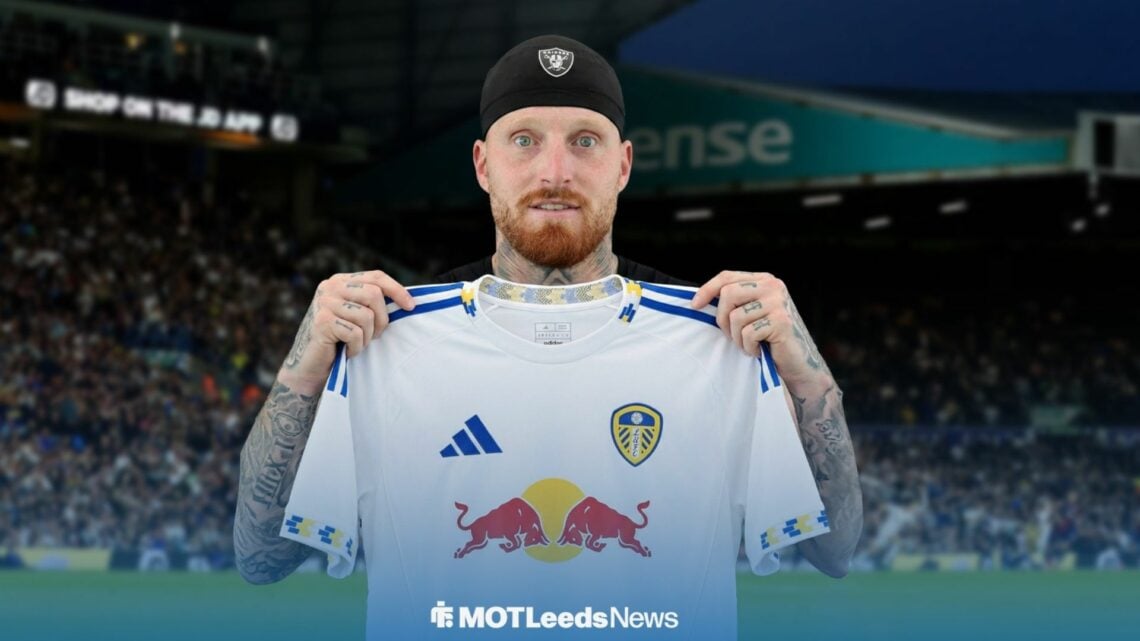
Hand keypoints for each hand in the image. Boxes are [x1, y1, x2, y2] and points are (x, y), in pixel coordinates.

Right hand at [278, 270, 413, 393]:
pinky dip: (356, 347)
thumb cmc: (340, 342)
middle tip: (374, 336)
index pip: (376, 277)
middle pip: (374, 294)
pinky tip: (346, 351)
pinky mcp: (322, 321)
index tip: (411, 306)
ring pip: (366, 316)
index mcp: (341, 281)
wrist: (311, 367)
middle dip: (381, 320)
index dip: (397, 290)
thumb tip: (407, 300)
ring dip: (367, 337)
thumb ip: (372, 303)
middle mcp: (330, 287)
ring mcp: (324, 303)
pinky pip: (355, 333)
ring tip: (355, 344)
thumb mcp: (357, 316)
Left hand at [690, 270, 829, 391]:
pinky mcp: (781, 321)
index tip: (695, 305)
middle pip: (728, 294)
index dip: (707, 289)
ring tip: (749, 345)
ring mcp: (778, 302)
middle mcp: (773, 286)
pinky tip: (759, 350)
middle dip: (722, 320)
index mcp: (764, 280)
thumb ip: (736, 302)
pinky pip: (748, 333)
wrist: (798, 364)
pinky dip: (748, 347)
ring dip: (737, 338)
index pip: (727, 277)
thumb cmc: (769, 340)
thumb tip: (699, 299)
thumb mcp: (752, 314)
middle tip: (732, 336)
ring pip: (736, 317)